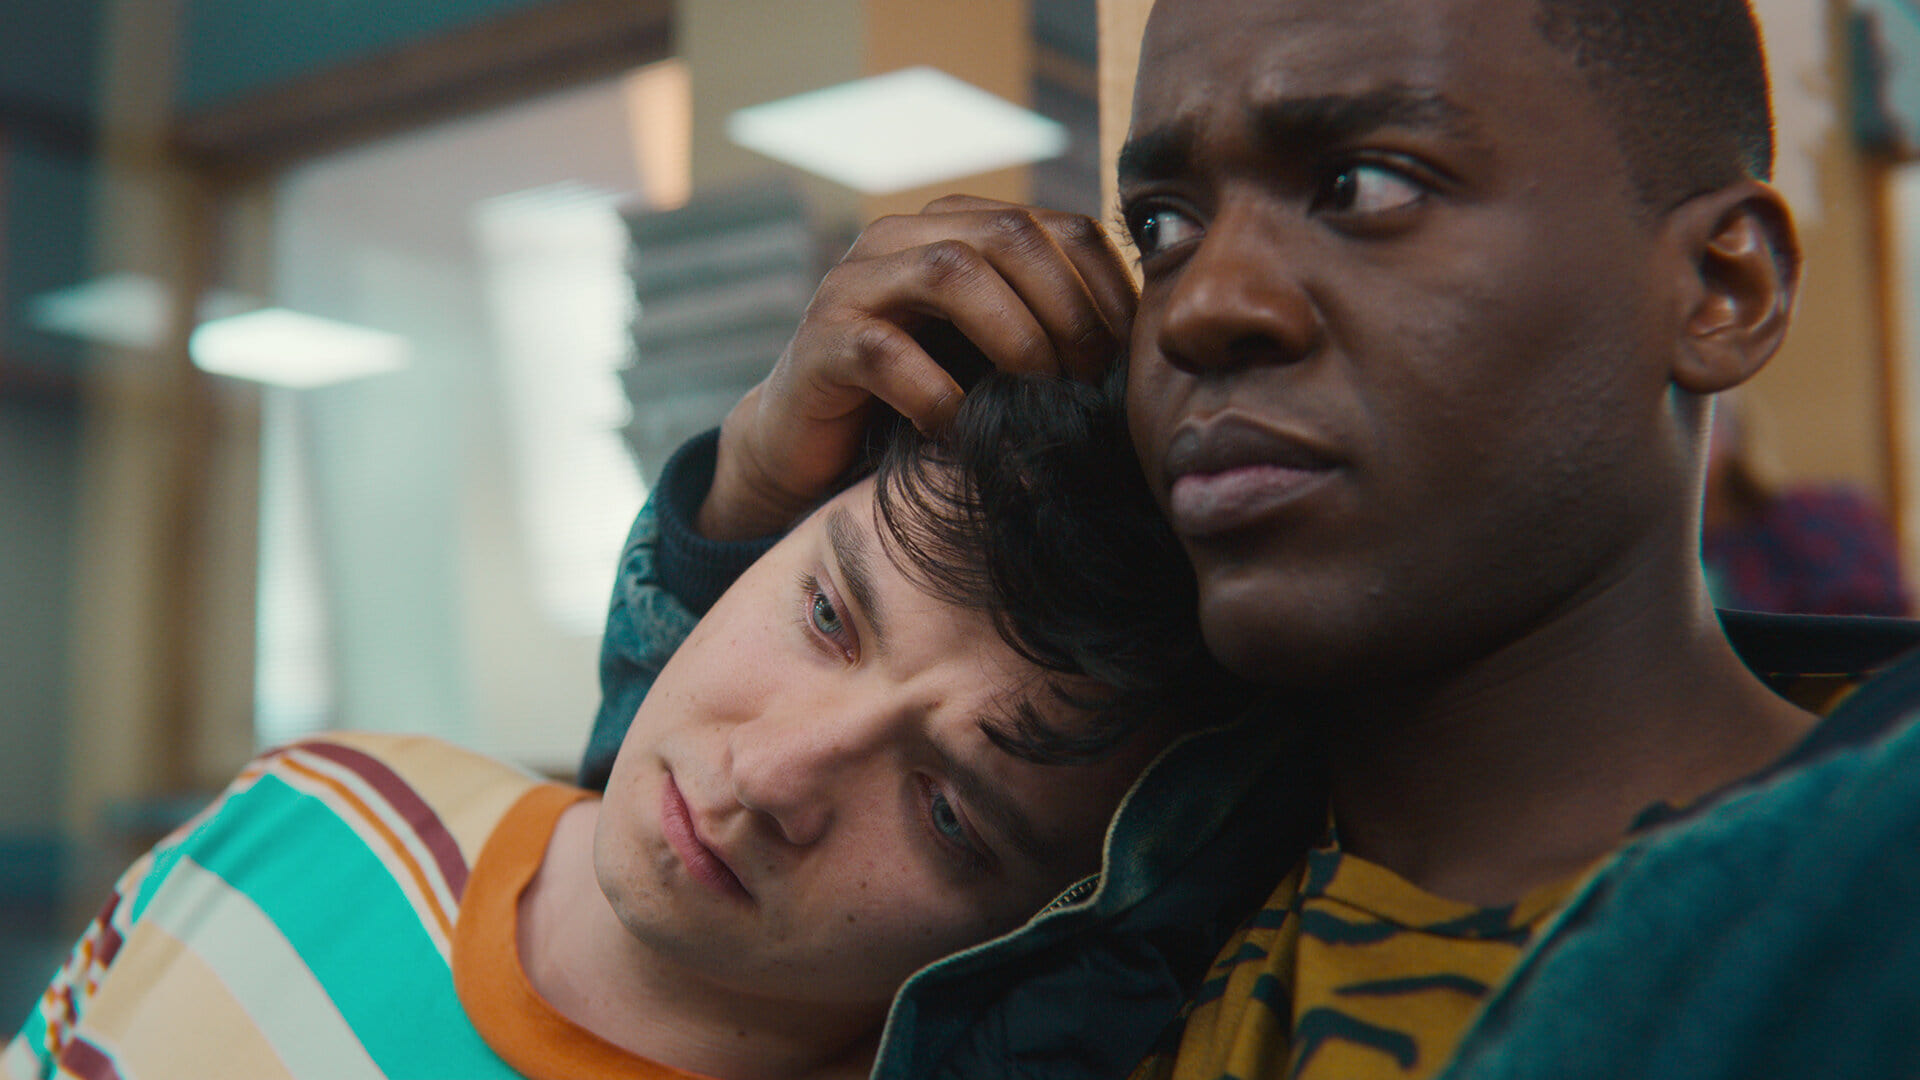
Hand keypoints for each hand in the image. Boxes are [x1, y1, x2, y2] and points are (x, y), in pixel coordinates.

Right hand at [698, 195, 1137, 539]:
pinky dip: (938, 397)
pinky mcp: (820, 343)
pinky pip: (887, 352)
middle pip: (1009, 233)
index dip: (1107, 284)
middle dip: (1067, 308)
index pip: (1057, 225)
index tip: (1131, 353)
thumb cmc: (918, 404)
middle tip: (1089, 379)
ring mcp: (854, 285)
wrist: (807, 449)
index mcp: (955, 229)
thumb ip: (1048, 330)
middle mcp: (901, 239)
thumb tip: (1144, 350)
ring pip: (950, 270)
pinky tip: (961, 431)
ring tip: (1037, 393)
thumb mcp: (993, 357)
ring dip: (1014, 336)